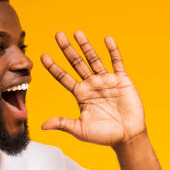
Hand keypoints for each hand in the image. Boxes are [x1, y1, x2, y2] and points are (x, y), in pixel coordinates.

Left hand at [40, 30, 145, 146]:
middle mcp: (92, 85)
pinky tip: (107, 39)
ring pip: (94, 59)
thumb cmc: (104, 135)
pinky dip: (113, 51)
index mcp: (81, 95)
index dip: (53, 67)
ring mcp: (107, 81)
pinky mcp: (122, 80)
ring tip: (77, 33)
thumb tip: (42, 126)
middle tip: (58, 35)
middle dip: (67, 49)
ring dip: (86, 46)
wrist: (127, 137)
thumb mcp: (80, 130)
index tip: (43, 56)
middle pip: (77, 63)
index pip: (63, 77)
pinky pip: (117, 63)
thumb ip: (63, 123)